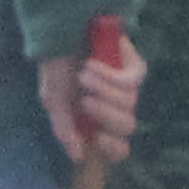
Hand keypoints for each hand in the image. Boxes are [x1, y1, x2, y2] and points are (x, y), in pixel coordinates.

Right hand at [38, 29, 144, 166]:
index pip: (118, 148)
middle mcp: (115, 107)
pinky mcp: (135, 68)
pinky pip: (131, 82)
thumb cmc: (57, 67)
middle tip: (85, 101)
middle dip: (105, 114)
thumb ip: (64, 129)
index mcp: (97, 121)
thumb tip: (77, 156)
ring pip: (129, 104)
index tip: (97, 138)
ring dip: (102, 90)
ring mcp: (127, 88)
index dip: (113, 148)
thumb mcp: (54, 99)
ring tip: (83, 75)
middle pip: (127, 126)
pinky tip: (93, 64)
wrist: (62, 31)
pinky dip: (108, 75)